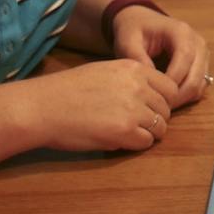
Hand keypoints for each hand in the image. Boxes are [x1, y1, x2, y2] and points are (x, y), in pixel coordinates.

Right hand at [18, 58, 180, 152]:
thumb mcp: (104, 72)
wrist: (43, 106)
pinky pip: (145, 142)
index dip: (162, 101)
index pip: (170, 87)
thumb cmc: (67, 90)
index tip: (149, 109)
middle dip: (156, 118)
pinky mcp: (124, 131)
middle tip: (138, 125)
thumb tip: (149, 96)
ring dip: (148, 133)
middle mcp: (139, 86)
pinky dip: (136, 145)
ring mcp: (134, 109)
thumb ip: (129, 80)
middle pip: (167, 108)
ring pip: (160, 127)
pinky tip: (120, 142)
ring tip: (129, 134)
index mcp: (134, 68)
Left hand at [110, 6, 210, 108]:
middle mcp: (198, 42)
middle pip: (196, 77)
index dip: (170, 82)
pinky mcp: (201, 64)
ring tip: (160, 104)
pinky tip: (167, 98)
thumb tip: (150, 83)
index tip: (152, 96)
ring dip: (182, 98)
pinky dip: (186, 96)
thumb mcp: (128, 43)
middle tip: (156, 107)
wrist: (141, 22)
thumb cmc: (133, 31)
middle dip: (177, 96)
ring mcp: (202, 54)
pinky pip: (199, 86)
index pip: (184, 61)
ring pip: (199, 84)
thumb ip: (138, 60)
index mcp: (181, 33)